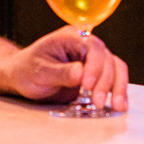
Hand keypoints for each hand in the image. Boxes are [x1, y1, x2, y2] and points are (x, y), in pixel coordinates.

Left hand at [6, 26, 128, 112]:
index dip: (94, 66)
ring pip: (115, 68)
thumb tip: (81, 73)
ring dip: (117, 87)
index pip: (92, 47)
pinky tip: (119, 105)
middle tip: (98, 102)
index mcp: (71, 37)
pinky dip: (117, 91)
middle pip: (107, 59)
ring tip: (117, 106)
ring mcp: (93, 58)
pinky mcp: (96, 73)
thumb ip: (60, 72)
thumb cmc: (27, 70)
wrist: (23, 76)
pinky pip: (113, 78)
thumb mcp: (39, 72)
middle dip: (105, 82)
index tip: (87, 86)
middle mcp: (85, 44)